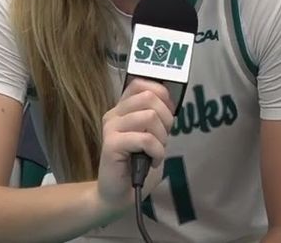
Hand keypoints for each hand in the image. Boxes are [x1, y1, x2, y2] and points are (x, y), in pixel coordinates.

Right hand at [95, 78, 174, 211]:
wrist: (120, 195)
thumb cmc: (138, 165)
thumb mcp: (153, 136)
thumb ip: (157, 117)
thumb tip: (170, 103)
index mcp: (123, 109)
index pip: (140, 84)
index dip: (161, 94)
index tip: (167, 115)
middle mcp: (114, 114)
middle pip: (149, 97)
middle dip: (166, 118)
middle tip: (163, 138)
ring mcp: (111, 128)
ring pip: (149, 116)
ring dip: (161, 137)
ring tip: (156, 151)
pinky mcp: (111, 144)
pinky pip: (145, 139)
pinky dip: (157, 151)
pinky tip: (153, 161)